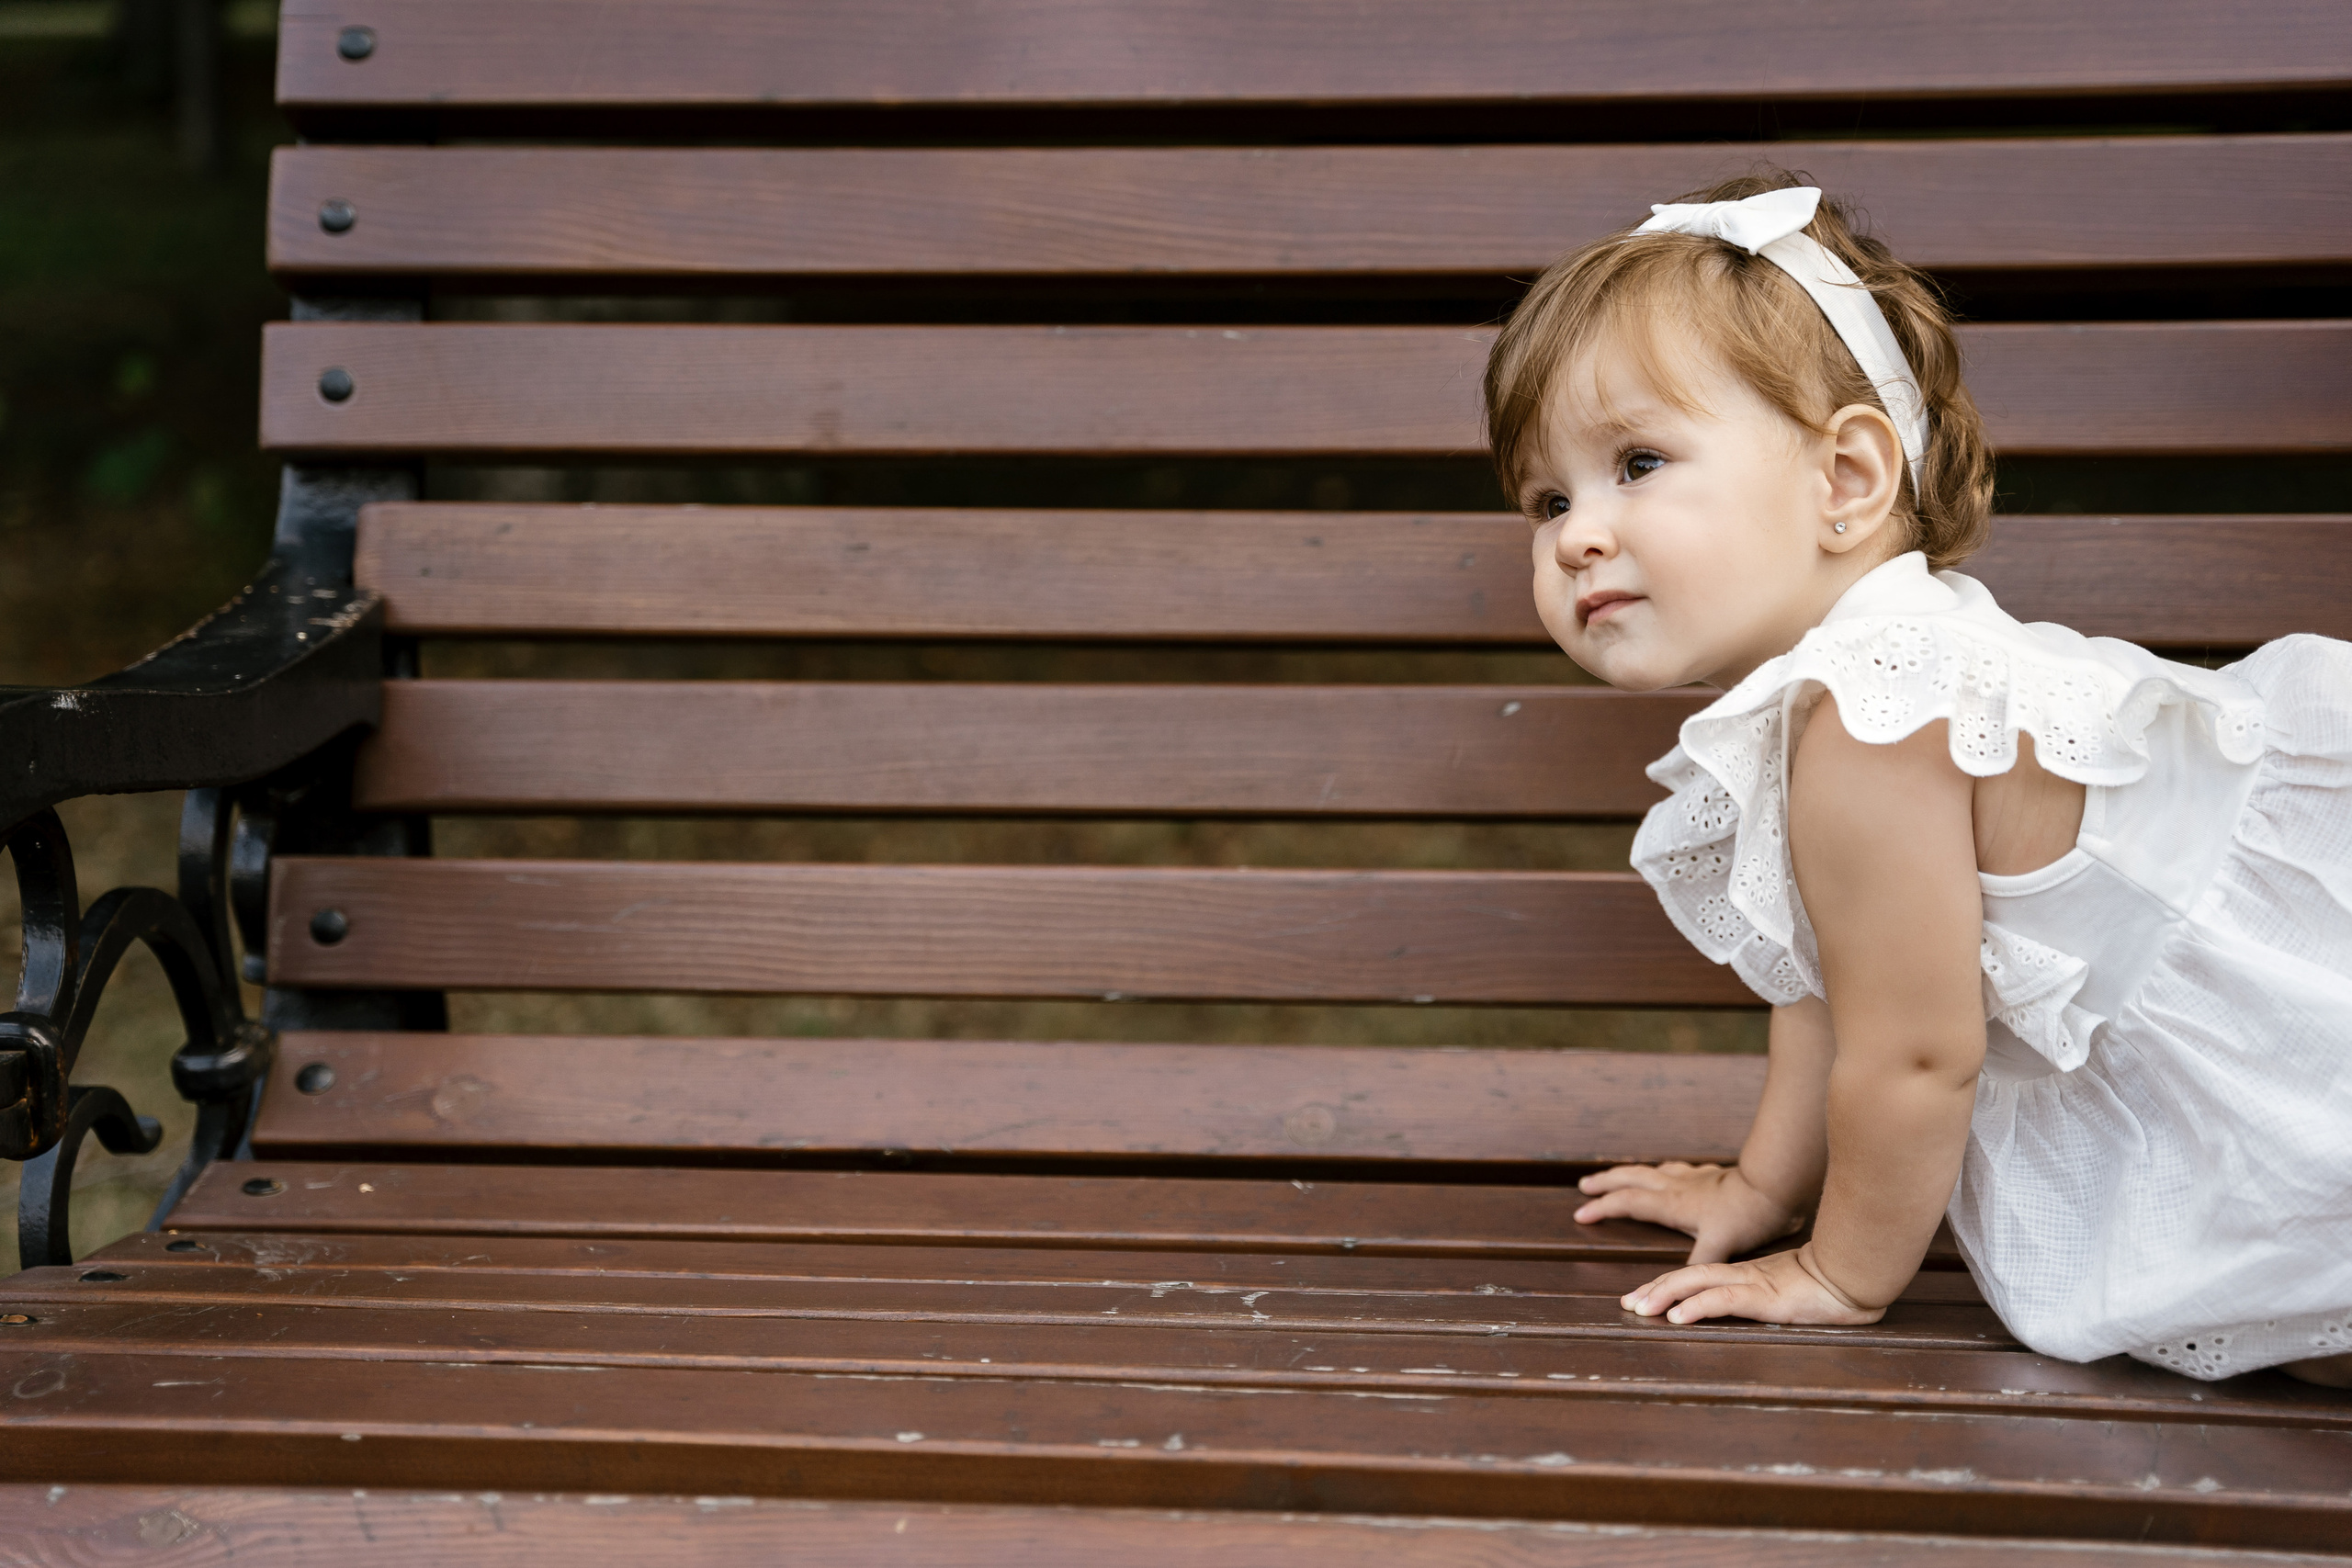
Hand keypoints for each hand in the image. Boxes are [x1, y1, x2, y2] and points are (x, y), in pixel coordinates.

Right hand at [1573, 1161, 1802, 1263]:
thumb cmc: (1745, 1216)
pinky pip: (1674, 1170)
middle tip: (1584, 1186)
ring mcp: (1691, 1178)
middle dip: (1605, 1182)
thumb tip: (1679, 1293)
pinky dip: (1661, 1172)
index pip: (1627, 1203)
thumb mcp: (1719, 1246)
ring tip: (1617, 1175)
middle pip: (1630, 1178)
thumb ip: (1697, 1267)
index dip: (1602, 1208)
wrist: (1772, 1186)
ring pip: (1650, 1170)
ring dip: (1628, 1173)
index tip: (1580, 1214)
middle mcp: (1675, 1187)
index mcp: (1672, 1204)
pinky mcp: (1707, 1175)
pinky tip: (1668, 1173)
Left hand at [1620, 1244, 1884, 1326]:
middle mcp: (1741, 1275)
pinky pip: (1721, 1301)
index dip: (1666, 1285)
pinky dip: (1695, 1307)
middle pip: (1686, 1276)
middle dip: (1654, 1290)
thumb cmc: (1827, 1288)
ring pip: (1695, 1284)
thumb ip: (1766, 1297)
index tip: (1641, 1297)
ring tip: (1640, 1310)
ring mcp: (1750, 1284)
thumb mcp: (1786, 1294)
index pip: (1696, 1276)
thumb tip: (1751, 1306)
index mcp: (1744, 1274)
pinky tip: (1676, 1318)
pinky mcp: (1762, 1297)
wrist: (1853, 1277)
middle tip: (1627, 1304)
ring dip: (1664, 1297)